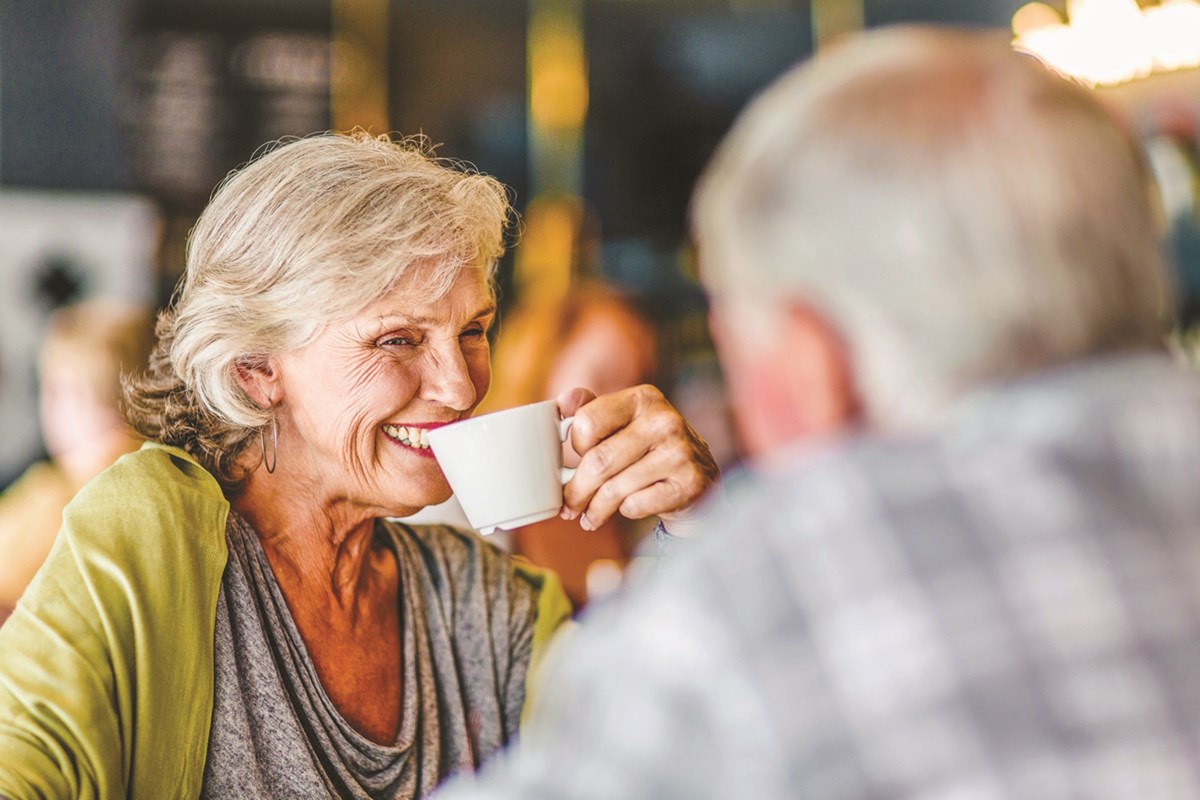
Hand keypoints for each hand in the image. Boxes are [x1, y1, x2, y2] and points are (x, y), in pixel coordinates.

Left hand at [556, 385, 719, 530]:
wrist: (698, 477)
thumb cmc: (649, 449)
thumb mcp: (623, 422)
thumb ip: (591, 409)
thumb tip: (563, 402)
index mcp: (643, 398)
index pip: (588, 421)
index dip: (576, 445)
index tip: (575, 459)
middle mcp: (664, 420)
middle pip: (598, 461)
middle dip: (577, 490)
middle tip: (568, 506)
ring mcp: (680, 452)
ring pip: (615, 489)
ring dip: (596, 509)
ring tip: (590, 516)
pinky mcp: (689, 483)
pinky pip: (636, 505)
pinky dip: (625, 511)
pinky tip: (626, 510)